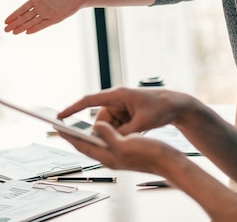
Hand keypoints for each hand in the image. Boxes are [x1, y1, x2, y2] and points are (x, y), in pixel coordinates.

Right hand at [4, 0, 83, 33]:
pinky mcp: (55, 19)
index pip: (22, 9)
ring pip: (32, 22)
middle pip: (25, 18)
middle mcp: (40, 7)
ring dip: (22, 27)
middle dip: (15, 23)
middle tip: (5, 30)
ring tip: (13, 33)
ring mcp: (47, 14)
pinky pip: (43, 25)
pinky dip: (35, 29)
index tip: (5, 20)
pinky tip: (27, 33)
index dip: (14, 15)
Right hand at [57, 87, 191, 135]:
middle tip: (114, 142)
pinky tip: (137, 133)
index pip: (88, 101)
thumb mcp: (142, 123)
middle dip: (106, 132)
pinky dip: (123, 132)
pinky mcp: (126, 113)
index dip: (72, 109)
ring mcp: (121, 106)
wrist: (177, 105)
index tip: (59, 116)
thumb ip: (123, 132)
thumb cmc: (161, 108)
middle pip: (101, 119)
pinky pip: (117, 125)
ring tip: (135, 135)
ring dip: (117, 133)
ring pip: (109, 125)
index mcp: (117, 95)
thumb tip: (107, 138)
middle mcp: (116, 99)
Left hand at [59, 121, 180, 174]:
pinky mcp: (125, 151)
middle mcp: (109, 157)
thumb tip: (94, 127)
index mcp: (107, 156)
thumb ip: (108, 136)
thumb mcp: (126, 142)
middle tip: (63, 124)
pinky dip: (102, 132)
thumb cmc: (150, 154)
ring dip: (89, 132)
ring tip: (78, 124)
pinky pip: (107, 140)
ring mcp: (117, 155)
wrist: (169, 161)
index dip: (69, 136)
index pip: (82, 145)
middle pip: (87, 144)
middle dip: (75, 134)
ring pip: (97, 141)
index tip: (57, 126)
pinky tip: (101, 126)